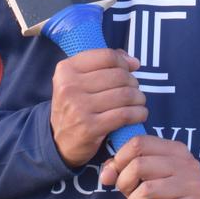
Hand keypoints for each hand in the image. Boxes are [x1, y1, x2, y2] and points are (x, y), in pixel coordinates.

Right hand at [50, 49, 146, 167]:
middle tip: (134, 90)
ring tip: (138, 102)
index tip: (130, 70)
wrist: (60, 141)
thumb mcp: (77, 80)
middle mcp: (69, 86)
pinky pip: (125, 114)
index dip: (124, 62)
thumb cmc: (75, 106)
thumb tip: (134, 62)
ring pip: (124, 94)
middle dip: (133, 83)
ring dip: (139, 98)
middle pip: (118, 76)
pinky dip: (138, 113)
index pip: (106, 57)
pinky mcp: (90, 127)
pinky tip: (139, 114)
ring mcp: (78, 107)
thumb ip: (103, 64)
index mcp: (66, 70)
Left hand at [100, 135, 199, 198]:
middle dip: (124, 184)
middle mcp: (186, 162)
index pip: (138, 142)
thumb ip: (123, 168)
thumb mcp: (147, 174)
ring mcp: (194, 183)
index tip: (118, 175)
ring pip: (147, 190)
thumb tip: (105, 176)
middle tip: (128, 195)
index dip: (119, 160)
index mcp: (174, 149)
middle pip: (138, 165)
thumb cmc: (166, 192)